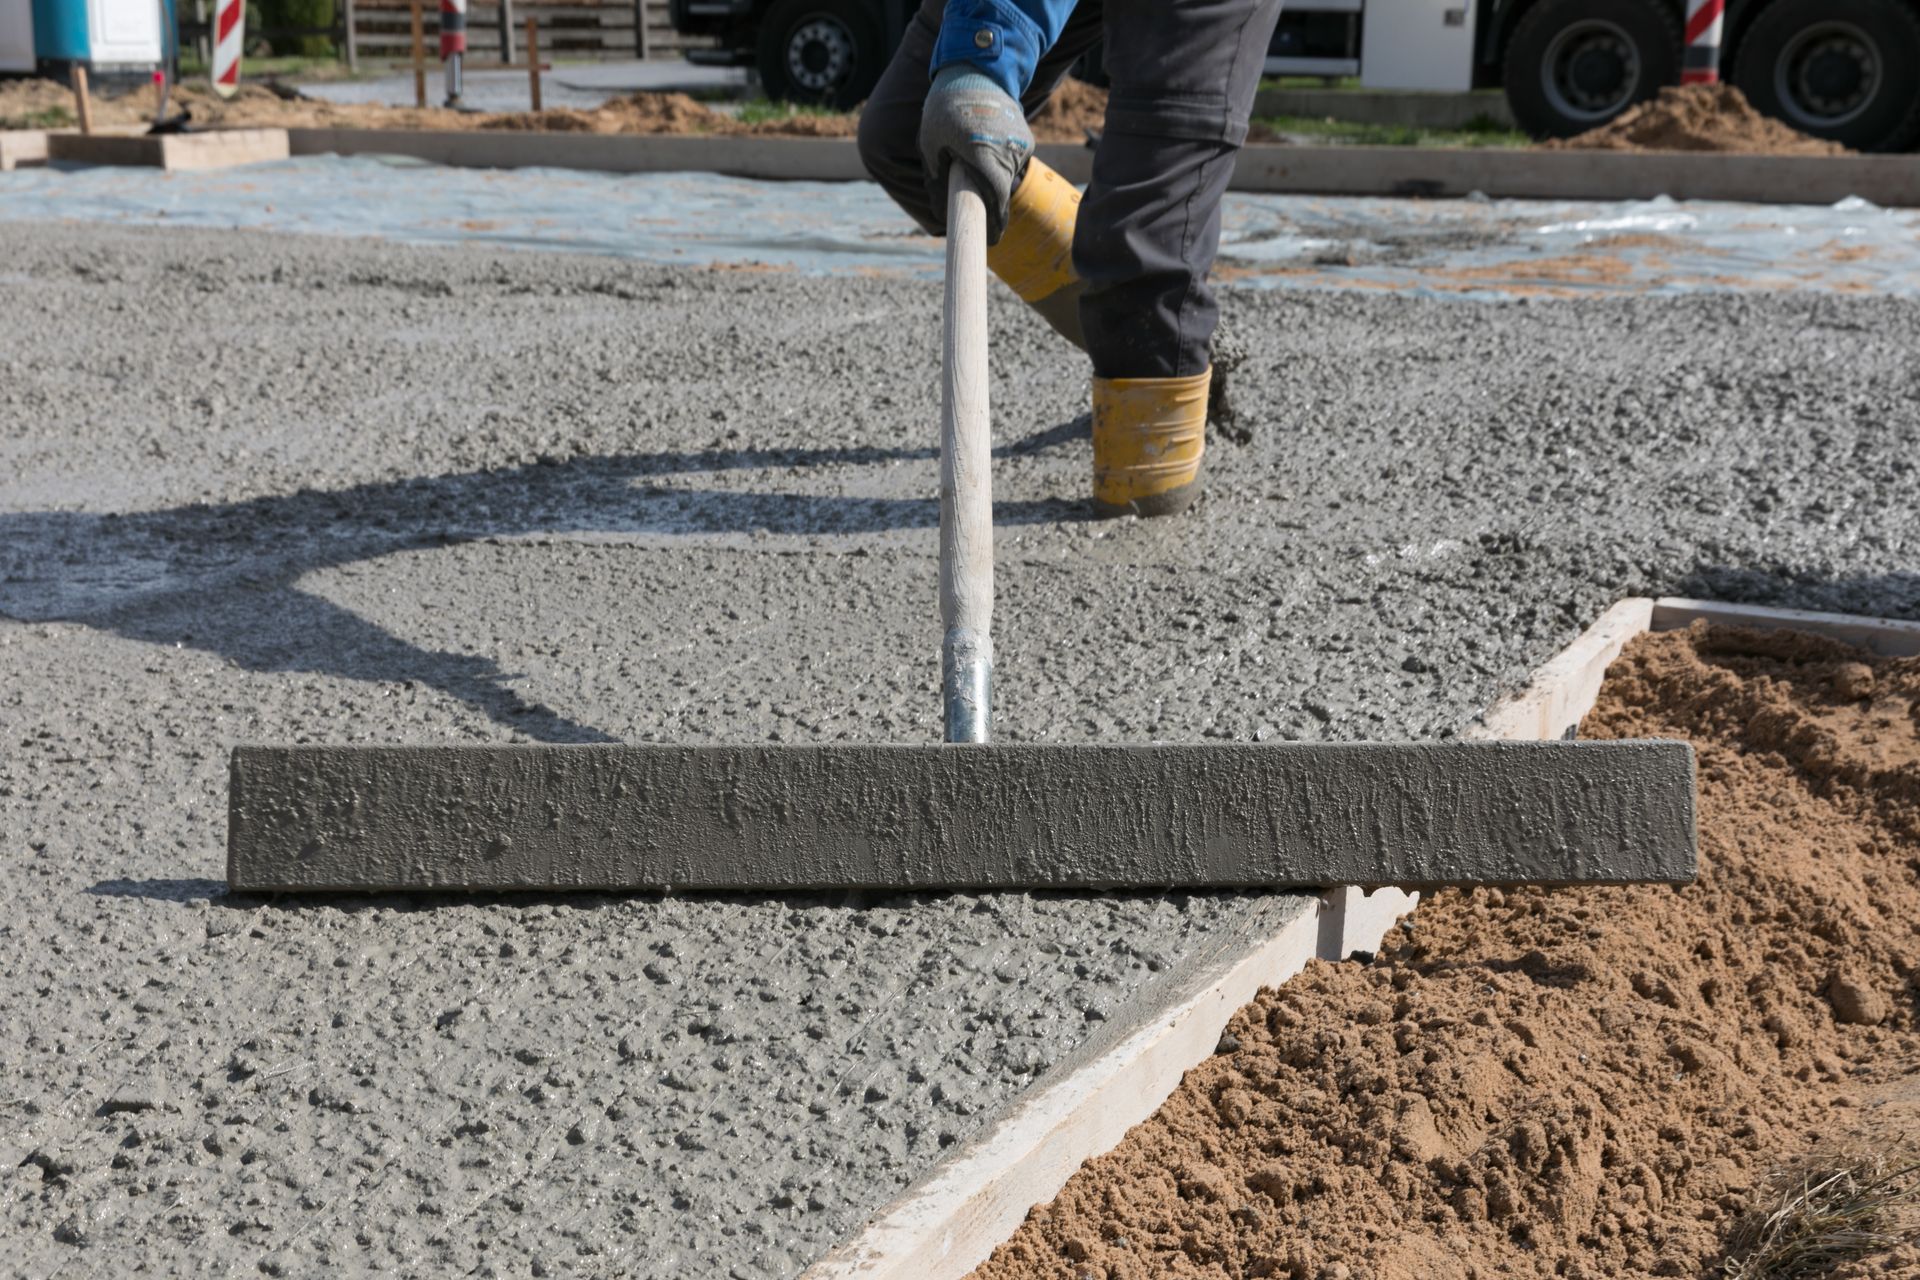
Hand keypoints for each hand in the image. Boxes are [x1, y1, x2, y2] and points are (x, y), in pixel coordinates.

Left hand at [918, 65, 1032, 243]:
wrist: (977, 69)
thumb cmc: (946, 107)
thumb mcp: (931, 145)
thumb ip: (937, 181)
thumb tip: (941, 214)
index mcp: (983, 157)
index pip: (995, 204)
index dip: (994, 226)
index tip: (992, 243)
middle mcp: (1008, 154)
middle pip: (999, 192)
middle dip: (985, 200)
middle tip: (967, 200)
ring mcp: (1021, 146)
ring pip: (1006, 178)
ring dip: (991, 178)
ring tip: (970, 156)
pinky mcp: (1027, 139)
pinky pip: (1012, 163)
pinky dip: (999, 163)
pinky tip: (984, 145)